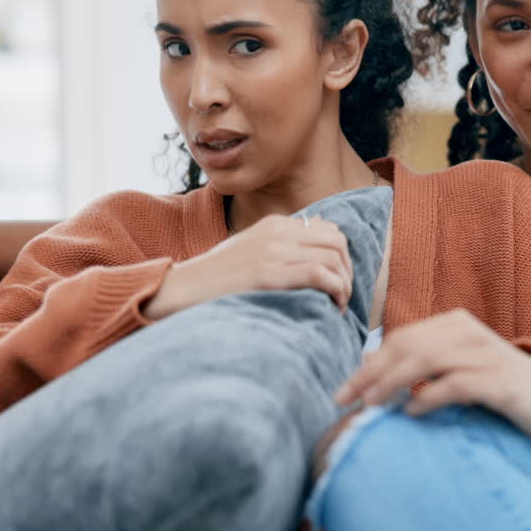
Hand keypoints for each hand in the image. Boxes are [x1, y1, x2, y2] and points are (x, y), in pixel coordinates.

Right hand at [145, 215, 353, 319]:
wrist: (182, 288)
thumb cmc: (217, 278)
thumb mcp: (251, 249)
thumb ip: (282, 244)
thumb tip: (318, 237)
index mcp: (275, 224)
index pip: (328, 229)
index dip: (342, 256)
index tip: (339, 280)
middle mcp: (277, 231)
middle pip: (337, 241)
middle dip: (348, 270)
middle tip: (343, 295)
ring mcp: (273, 250)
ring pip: (333, 257)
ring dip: (344, 284)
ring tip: (338, 305)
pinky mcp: (269, 273)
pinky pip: (320, 274)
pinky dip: (335, 290)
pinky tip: (330, 306)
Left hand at [333, 309, 530, 444]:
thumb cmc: (498, 385)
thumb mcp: (456, 367)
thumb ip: (420, 361)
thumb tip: (370, 362)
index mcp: (454, 324)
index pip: (401, 338)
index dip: (369, 363)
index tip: (344, 391)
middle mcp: (468, 332)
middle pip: (408, 347)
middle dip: (372, 373)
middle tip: (347, 400)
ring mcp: (485, 354)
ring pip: (427, 361)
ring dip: (393, 383)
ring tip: (372, 405)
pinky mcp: (500, 381)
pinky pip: (456, 384)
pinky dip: (430, 398)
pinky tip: (414, 412)